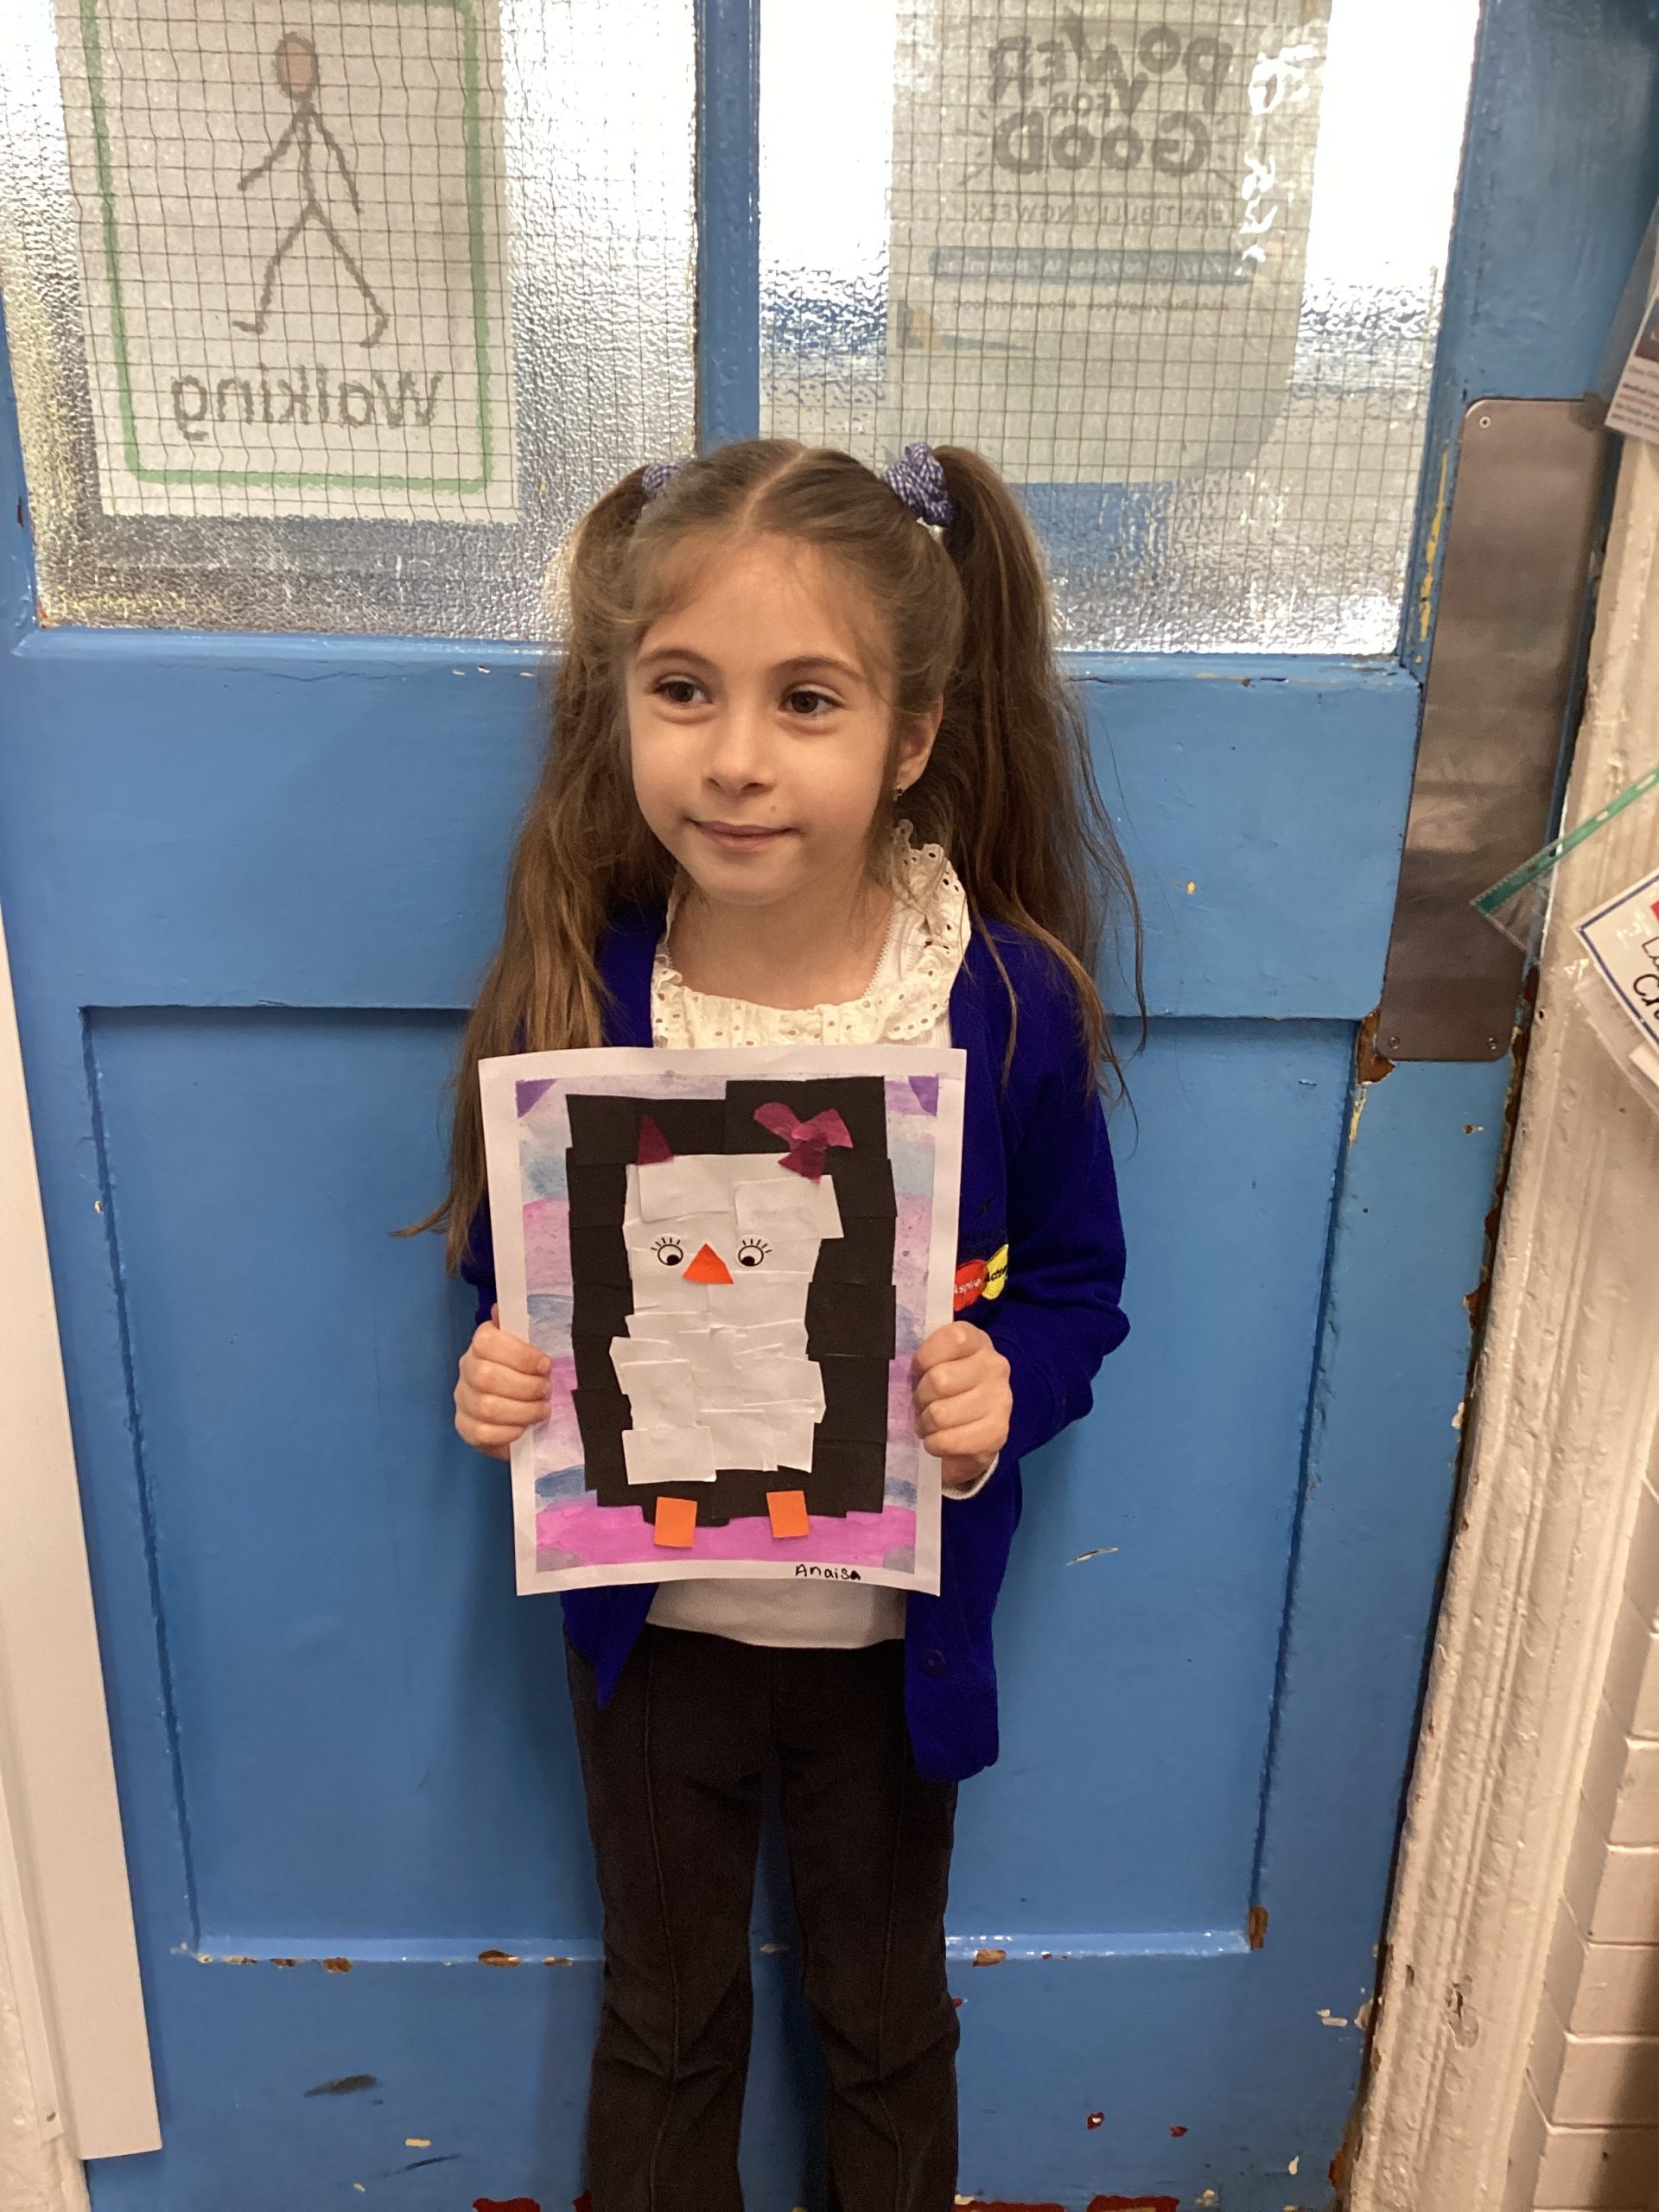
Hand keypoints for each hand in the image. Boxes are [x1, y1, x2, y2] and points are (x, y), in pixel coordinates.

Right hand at [455, 1305, 550, 1460]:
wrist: (518, 1407)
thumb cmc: (527, 1371)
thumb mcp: (530, 1346)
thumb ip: (521, 1328)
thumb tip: (501, 1308)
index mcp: (482, 1343)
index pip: (487, 1342)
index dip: (519, 1355)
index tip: (544, 1364)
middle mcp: (467, 1369)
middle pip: (486, 1377)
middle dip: (524, 1386)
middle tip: (545, 1390)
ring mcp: (463, 1399)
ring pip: (486, 1406)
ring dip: (522, 1410)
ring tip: (541, 1409)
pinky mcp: (465, 1427)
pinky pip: (482, 1433)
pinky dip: (508, 1432)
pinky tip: (523, 1427)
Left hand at [911, 1320, 1010, 1493]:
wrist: (976, 1425)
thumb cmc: (949, 1386)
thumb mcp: (938, 1361)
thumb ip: (924, 1358)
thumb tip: (900, 1369)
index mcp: (977, 1341)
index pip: (952, 1340)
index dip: (925, 1358)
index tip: (920, 1370)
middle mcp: (994, 1366)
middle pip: (939, 1381)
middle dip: (921, 1397)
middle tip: (921, 1404)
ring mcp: (1000, 1399)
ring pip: (940, 1414)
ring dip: (925, 1423)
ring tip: (929, 1423)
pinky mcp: (996, 1432)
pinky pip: (949, 1441)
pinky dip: (934, 1444)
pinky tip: (938, 1439)